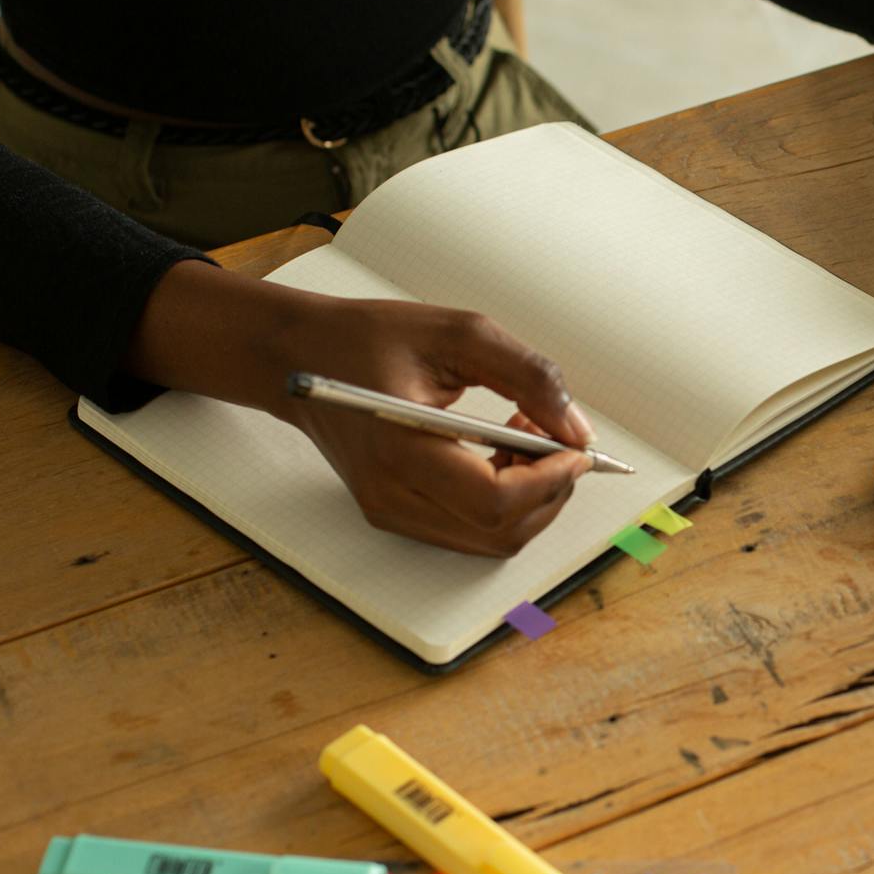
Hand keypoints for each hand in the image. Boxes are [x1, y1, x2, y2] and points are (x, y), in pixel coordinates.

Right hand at [125, 263, 594, 555]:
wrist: (297, 357)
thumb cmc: (369, 337)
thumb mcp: (459, 333)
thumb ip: (527, 376)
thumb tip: (576, 428)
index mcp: (400, 452)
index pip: (495, 501)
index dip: (550, 480)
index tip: (575, 447)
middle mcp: (392, 497)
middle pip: (501, 532)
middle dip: (548, 490)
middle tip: (552, 435)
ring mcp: (390, 512)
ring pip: (491, 540)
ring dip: (529, 497)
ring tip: (521, 435)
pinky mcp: (394, 513)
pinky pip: (470, 530)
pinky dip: (504, 501)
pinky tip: (499, 451)